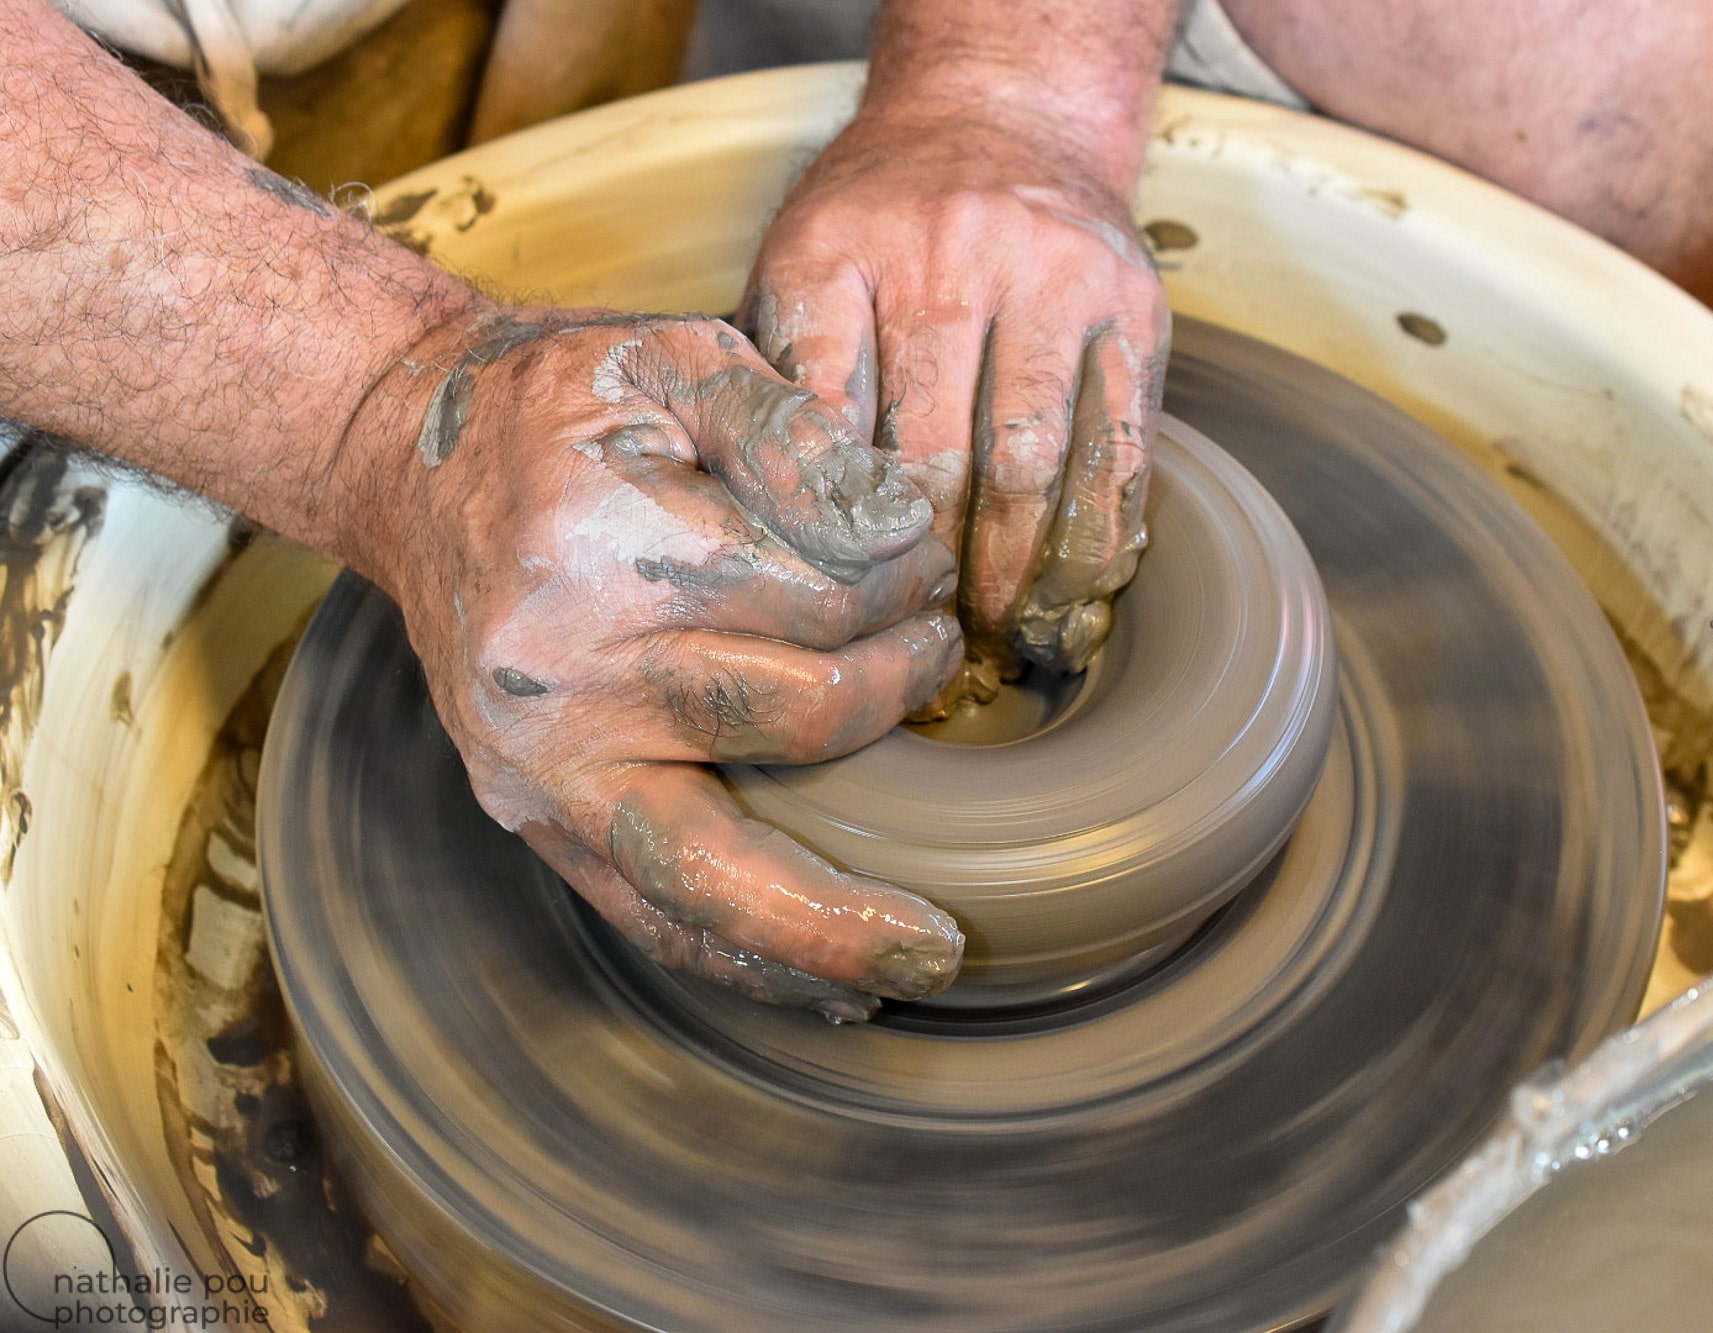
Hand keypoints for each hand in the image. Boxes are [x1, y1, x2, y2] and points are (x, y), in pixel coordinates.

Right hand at [339, 307, 967, 1020]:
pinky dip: (747, 961)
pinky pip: (651, 915)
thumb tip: (896, 519)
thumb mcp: (676, 352)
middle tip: (940, 650)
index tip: (921, 551)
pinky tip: (835, 988)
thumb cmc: (564, 406)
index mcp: (603, 546)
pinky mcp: (532, 815)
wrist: (414, 457)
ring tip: (932, 949)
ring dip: (839, 916)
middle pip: (799, 718)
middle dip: (902, 685)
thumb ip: (790, 424)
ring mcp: (538, 764)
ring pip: (717, 875)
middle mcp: (562, 675)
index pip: (824, 588)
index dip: (905, 572)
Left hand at [742, 108, 1169, 710]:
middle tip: (917, 646)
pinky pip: (1122, 448)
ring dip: (1014, 571)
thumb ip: (778, 377)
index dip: (826, 528)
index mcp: (839, 252)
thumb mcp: (799, 262)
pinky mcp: (1133, 311)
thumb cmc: (882, 218)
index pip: (821, 417)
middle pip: (934, 455)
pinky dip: (1100, 536)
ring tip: (998, 638)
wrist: (1002, 113)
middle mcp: (948, 256)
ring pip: (1033, 464)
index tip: (829, 607)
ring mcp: (1053, 280)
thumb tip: (756, 527)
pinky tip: (1076, 593)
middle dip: (924, 571)